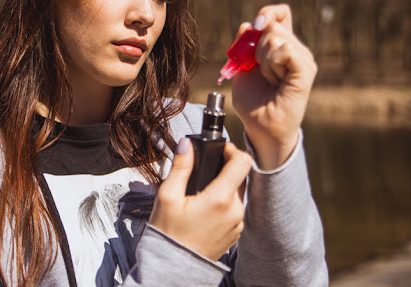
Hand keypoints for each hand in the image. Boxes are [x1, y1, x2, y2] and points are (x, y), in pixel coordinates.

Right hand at [148, 138, 251, 260]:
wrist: (174, 266)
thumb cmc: (168, 233)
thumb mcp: (167, 196)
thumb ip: (180, 167)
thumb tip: (186, 144)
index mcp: (220, 199)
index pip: (242, 162)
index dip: (233, 150)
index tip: (220, 149)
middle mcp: (235, 210)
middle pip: (241, 176)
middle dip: (225, 168)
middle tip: (205, 168)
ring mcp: (238, 223)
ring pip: (238, 192)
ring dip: (225, 185)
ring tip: (203, 188)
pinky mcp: (236, 232)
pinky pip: (235, 208)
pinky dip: (225, 201)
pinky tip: (206, 205)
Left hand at [231, 4, 316, 169]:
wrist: (261, 127)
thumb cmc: (253, 101)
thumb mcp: (242, 68)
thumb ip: (244, 45)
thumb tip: (248, 24)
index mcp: (281, 46)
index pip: (280, 13)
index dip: (266, 14)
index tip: (252, 28)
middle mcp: (295, 49)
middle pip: (273, 24)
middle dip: (256, 46)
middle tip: (260, 70)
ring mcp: (303, 59)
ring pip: (277, 37)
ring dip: (263, 58)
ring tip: (269, 79)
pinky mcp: (306, 70)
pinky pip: (286, 49)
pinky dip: (272, 63)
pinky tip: (275, 79)